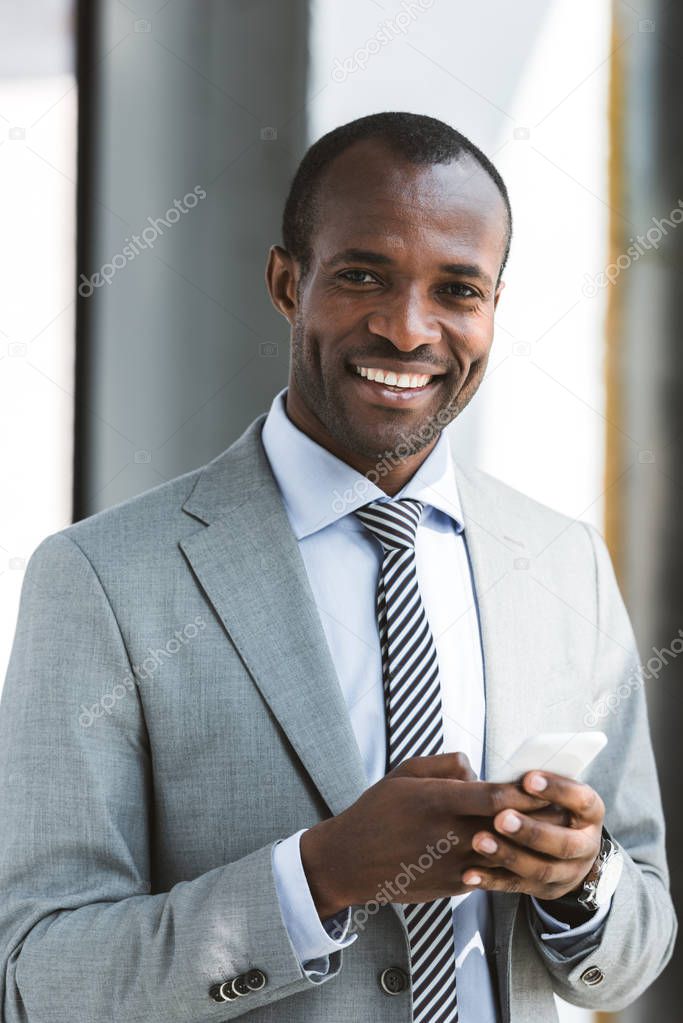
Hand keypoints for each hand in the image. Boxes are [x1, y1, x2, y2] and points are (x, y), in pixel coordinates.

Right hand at [299, 752, 552, 919]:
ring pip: (506, 855)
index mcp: (438, 801)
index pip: (497, 796)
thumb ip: (446, 765)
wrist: (351, 861)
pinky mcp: (455, 887)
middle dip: (539, 817)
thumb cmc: (377, 810)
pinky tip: (517, 851)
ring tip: (551, 832)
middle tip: (563, 808)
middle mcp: (450, 835)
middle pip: (510, 827)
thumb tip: (478, 769)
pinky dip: (506, 862)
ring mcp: (454, 865)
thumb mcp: (405, 773)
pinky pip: (490, 872)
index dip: (526, 790)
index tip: (544, 783)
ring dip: (528, 843)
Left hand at [461, 770, 604, 899]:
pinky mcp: (545, 891)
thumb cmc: (553, 807)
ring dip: (507, 855)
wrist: (571, 851)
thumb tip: (510, 771)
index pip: (581, 801)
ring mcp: (567, 873)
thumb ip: (539, 782)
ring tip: (479, 841)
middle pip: (563, 843)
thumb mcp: (557, 791)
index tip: (528, 778)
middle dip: (531, 831)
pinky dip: (491, 881)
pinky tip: (470, 874)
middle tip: (501, 818)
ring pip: (540, 870)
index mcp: (590, 814)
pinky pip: (516, 887)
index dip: (557, 790)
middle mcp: (585, 847)